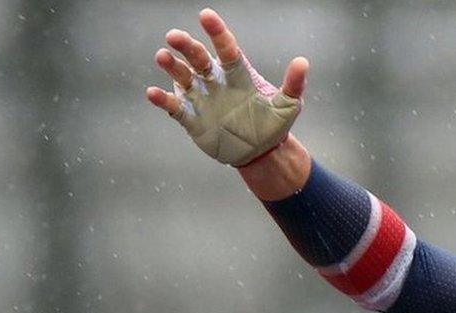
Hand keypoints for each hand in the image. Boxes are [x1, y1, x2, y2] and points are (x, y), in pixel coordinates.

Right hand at [146, 9, 307, 166]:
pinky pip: (175, 106)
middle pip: (198, 58)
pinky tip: (153, 93)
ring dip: (172, 66)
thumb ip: (294, 84)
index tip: (206, 15)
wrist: (260, 153)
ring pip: (183, 76)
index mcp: (237, 73)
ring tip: (162, 56)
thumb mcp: (288, 106)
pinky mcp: (191, 118)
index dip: (216, 32)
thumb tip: (303, 62)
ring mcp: (201, 97)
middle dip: (186, 46)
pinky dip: (163, 100)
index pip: (225, 47)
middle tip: (174, 36)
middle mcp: (215, 80)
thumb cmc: (273, 125)